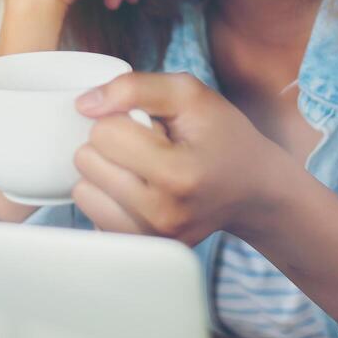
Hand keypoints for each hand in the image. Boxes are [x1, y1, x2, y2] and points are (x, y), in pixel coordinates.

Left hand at [69, 72, 293, 245]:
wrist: (254, 189)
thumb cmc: (224, 137)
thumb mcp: (189, 94)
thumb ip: (134, 88)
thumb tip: (84, 105)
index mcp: (177, 174)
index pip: (103, 133)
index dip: (122, 118)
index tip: (152, 126)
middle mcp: (163, 214)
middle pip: (87, 162)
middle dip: (111, 145)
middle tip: (150, 148)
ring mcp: (152, 238)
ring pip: (83, 191)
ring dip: (106, 173)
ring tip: (144, 170)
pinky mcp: (143, 249)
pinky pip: (93, 216)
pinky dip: (109, 199)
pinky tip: (140, 191)